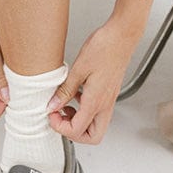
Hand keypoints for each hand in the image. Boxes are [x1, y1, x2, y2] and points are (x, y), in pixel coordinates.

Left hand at [45, 19, 141, 144]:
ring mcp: (109, 100)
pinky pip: (97, 112)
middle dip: (73, 133)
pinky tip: (75, 94)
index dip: (60, 127)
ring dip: (78, 122)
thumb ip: (65, 90)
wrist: (122, 36)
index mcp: (96, 101)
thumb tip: (53, 105)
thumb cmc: (104, 48)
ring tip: (64, 106)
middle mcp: (105, 104)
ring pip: (95, 126)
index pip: (77, 131)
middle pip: (92, 137)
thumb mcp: (78, 69)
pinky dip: (84, 110)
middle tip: (60, 117)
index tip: (51, 113)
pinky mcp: (109, 93)